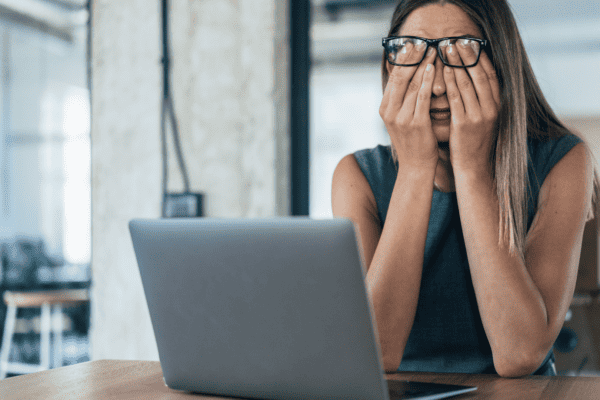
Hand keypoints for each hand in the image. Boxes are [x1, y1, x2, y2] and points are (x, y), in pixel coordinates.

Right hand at [379, 47, 437, 170]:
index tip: (412, 45)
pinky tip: (434, 69)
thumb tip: (406, 77)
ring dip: (424, 65)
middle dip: (413, 57)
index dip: (403, 59)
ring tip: (433, 50)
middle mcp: (390, 112)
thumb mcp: (400, 119)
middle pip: (401, 77)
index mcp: (384, 108)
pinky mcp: (416, 123)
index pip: (393, 78)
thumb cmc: (412, 141)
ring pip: (413, 84)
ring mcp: (402, 118)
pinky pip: (423, 97)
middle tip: (423, 42)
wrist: (416, 166)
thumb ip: (401, 100)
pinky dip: (428, 81)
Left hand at [443, 42, 500, 172]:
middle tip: (455, 42)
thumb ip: (481, 100)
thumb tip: (474, 79)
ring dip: (456, 64)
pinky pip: (456, 98)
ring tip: (446, 50)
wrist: (473, 167)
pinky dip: (450, 82)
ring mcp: (479, 116)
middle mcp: (492, 108)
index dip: (481, 58)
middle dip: (467, 56)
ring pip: (467, 84)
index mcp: (498, 106)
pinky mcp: (464, 124)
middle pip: (479, 75)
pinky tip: (443, 71)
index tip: (471, 43)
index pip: (491, 75)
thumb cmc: (474, 142)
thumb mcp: (484, 119)